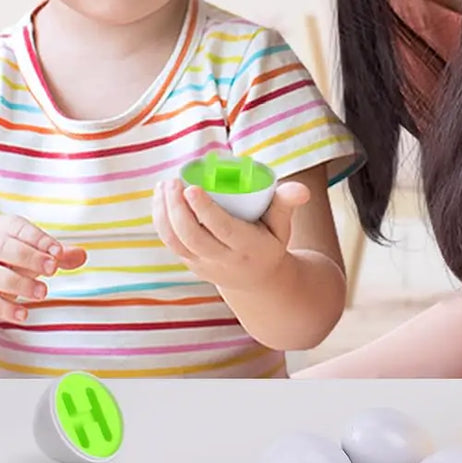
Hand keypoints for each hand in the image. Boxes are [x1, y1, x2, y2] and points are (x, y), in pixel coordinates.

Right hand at [0, 214, 86, 322]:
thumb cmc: (10, 258)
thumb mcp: (33, 252)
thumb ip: (57, 254)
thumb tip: (83, 255)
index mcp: (0, 227)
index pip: (18, 228)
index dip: (38, 239)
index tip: (58, 252)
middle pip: (3, 248)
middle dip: (29, 258)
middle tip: (53, 269)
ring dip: (19, 284)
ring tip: (43, 292)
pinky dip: (4, 309)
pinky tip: (24, 315)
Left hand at [152, 177, 308, 291]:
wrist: (259, 280)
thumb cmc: (270, 241)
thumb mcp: (282, 225)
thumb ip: (287, 203)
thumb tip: (300, 189)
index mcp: (248, 248)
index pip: (222, 229)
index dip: (204, 210)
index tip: (192, 187)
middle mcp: (224, 260)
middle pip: (193, 237)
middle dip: (177, 209)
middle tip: (174, 181)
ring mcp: (204, 265)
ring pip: (177, 242)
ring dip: (165, 214)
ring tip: (164, 186)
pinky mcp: (191, 264)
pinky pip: (171, 244)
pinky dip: (161, 221)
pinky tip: (160, 199)